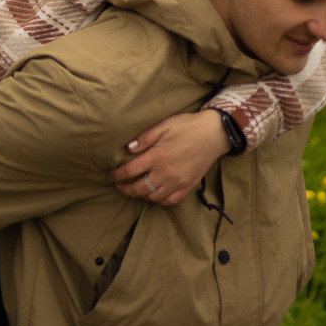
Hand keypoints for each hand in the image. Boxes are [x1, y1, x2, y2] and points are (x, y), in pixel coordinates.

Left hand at [110, 110, 230, 204]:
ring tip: (135, 189)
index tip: (111, 174)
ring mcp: (177, 183)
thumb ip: (144, 137)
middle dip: (126, 189)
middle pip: (139, 188)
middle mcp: (165, 173)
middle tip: (119, 186)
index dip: (117, 175)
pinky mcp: (188, 187)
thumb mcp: (164, 125)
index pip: (130, 171)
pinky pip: (170, 201)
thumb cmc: (187, 126)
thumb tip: (127, 148)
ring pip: (153, 197)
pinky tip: (155, 195)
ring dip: (141, 195)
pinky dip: (159, 201)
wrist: (214, 134)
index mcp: (157, 157)